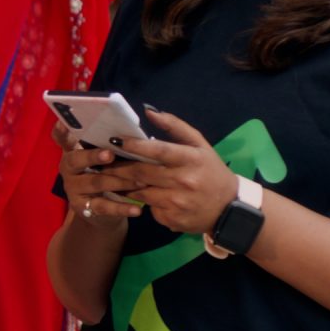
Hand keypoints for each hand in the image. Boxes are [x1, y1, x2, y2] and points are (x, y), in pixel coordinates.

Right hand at [56, 122, 142, 226]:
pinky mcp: (83, 208)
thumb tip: (130, 131)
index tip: (65, 124)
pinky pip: (104, 207)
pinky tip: (137, 209)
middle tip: (110, 154)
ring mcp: (73, 189)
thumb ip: (109, 144)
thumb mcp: (103, 158)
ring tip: (140, 182)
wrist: (100, 210)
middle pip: (76, 160)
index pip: (61, 138)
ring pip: (96, 183)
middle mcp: (68, 168)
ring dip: (119, 182)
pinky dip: (121, 208)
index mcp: (72, 151)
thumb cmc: (105, 174)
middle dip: (93, 157)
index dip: (61, 131)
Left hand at [107, 108, 238, 236]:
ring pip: (140, 192)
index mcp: (191, 159)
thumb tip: (149, 111)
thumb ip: (175, 126)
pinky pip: (148, 207)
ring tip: (109, 176)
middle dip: (118, 166)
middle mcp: (183, 181)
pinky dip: (139, 200)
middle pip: (141, 173)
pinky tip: (131, 194)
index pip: (158, 150)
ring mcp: (176, 203)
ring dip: (122, 184)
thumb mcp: (199, 145)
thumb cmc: (210, 171)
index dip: (134, 145)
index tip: (115, 140)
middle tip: (102, 160)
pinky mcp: (171, 219)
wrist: (228, 209)